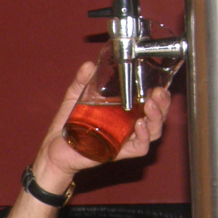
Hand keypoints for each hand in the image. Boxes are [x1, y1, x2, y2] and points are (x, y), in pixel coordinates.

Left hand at [34, 62, 171, 187]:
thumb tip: (89, 65)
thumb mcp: (75, 98)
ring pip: (153, 132)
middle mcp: (129, 125)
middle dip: (163, 104)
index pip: (149, 101)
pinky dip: (143, 137)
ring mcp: (125, 139)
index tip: (158, 82)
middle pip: (157, 116)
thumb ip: (82, 81)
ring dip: (157, 118)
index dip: (159, 93)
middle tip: (159, 92)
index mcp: (124, 111)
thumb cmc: (68, 125)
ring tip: (151, 105)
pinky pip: (139, 148)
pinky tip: (140, 124)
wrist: (54, 149)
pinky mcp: (118, 152)